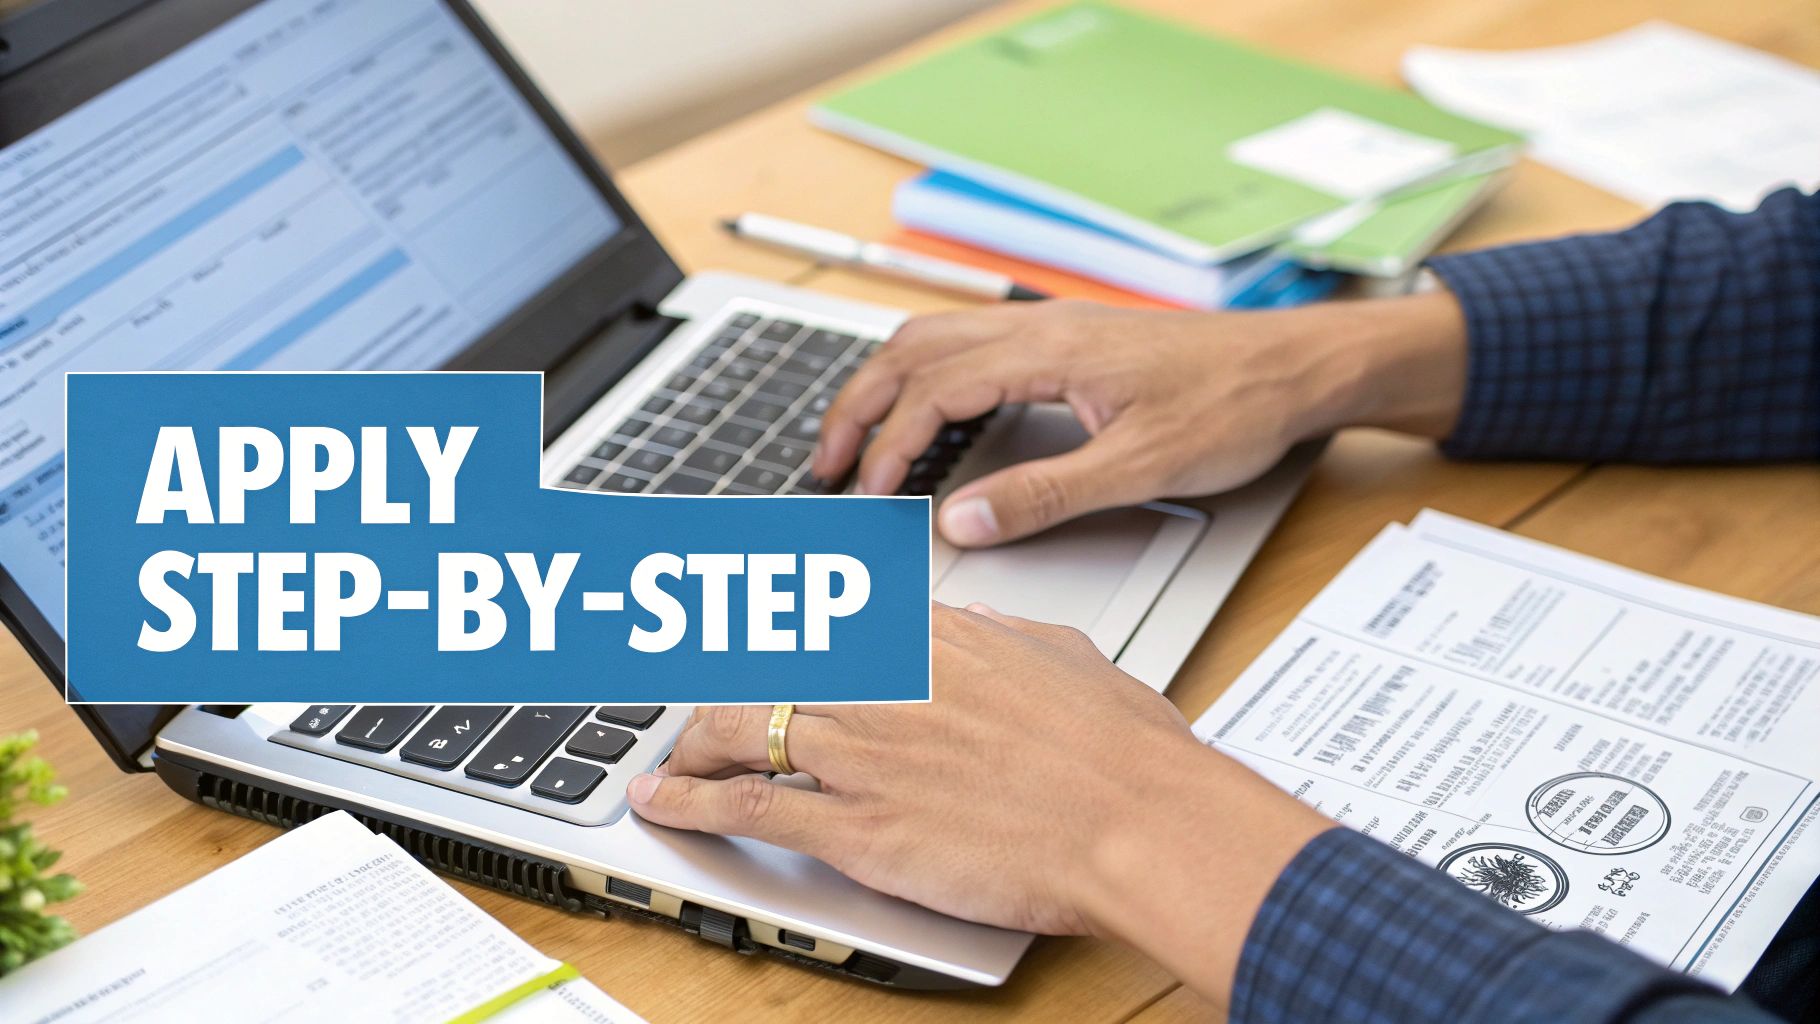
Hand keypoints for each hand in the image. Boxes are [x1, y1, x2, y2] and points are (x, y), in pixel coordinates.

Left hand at [627, 604, 1331, 1003]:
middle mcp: (885, 682)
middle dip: (725, 687)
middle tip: (701, 705)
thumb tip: (974, 622)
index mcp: (935, 636)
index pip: (831, 608)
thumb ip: (1002, 633)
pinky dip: (693, 801)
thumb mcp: (1064, 658)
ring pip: (743, 726)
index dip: (780, 619)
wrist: (1137, 823)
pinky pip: (750, 805)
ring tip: (671, 757)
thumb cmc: (1122, 752)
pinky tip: (664, 802)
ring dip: (694, 743)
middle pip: (769, 665)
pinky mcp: (858, 826)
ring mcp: (864, 752)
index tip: (752, 621)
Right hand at [812, 292, 1466, 546]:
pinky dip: (924, 376)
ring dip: (886, 386)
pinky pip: (969, 342)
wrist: (1296, 366)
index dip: (890, 442)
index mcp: (1049, 350)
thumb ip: (1046, 495)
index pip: (934, 388)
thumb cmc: (1235, 406)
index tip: (868, 493)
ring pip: (935, 337)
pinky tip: (929, 413)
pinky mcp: (1068, 340)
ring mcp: (1052, 328)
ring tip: (859, 440)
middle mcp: (1041, 327)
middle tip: (826, 466)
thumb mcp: (1142, 467)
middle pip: (913, 349)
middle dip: (859, 406)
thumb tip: (964, 522)